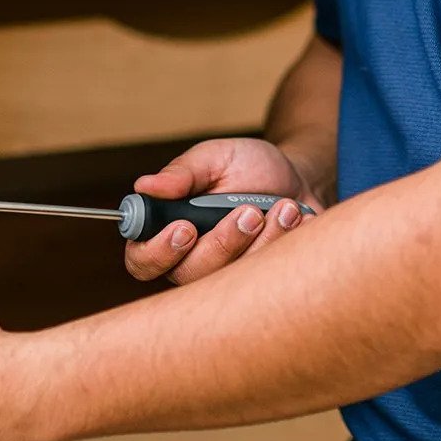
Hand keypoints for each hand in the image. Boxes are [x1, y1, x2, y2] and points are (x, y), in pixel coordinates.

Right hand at [123, 135, 324, 286]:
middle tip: (251, 212)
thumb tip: (145, 185)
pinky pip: (266, 281)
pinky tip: (296, 219)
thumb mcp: (215, 158)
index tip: (187, 228)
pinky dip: (285, 244)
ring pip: (231, 281)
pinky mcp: (258, 283)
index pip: (142, 259)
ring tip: (283, 207)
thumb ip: (183, 172)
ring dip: (262, 240)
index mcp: (167, 230)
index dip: (158, 252)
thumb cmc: (247, 168)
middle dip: (224, 243)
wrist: (298, 181)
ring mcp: (226, 276)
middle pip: (189, 276)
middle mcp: (191, 260)